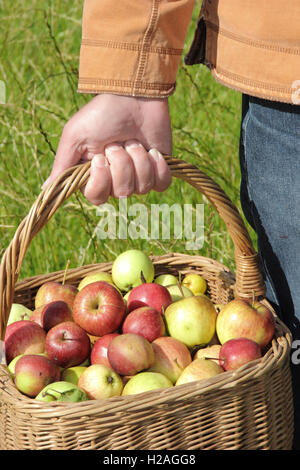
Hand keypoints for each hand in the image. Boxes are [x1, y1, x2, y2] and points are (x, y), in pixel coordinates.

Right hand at [43, 94, 172, 204]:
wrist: (134, 95)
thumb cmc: (101, 114)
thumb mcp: (75, 136)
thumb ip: (63, 165)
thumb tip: (46, 189)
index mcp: (94, 174)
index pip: (96, 197)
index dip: (101, 180)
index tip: (101, 157)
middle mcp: (116, 179)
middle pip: (121, 193)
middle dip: (121, 164)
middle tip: (118, 143)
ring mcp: (139, 176)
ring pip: (142, 188)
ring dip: (139, 159)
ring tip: (134, 141)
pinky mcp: (159, 170)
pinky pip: (162, 185)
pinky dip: (158, 167)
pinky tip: (153, 150)